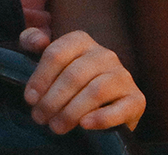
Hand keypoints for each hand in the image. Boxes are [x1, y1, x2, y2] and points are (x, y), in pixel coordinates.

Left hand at [19, 28, 144, 132]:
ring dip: (71, 112)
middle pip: (73, 75)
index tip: (30, 99)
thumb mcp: (49, 59)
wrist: (105, 105)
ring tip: (56, 126)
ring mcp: (122, 76)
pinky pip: (120, 109)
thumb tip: (38, 41)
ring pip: (95, 92)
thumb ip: (32, 41)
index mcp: (81, 41)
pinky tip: (84, 125)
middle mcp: (105, 54)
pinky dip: (101, 118)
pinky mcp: (136, 99)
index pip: (56, 54)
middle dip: (52, 100)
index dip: (40, 78)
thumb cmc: (69, 81)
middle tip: (40, 118)